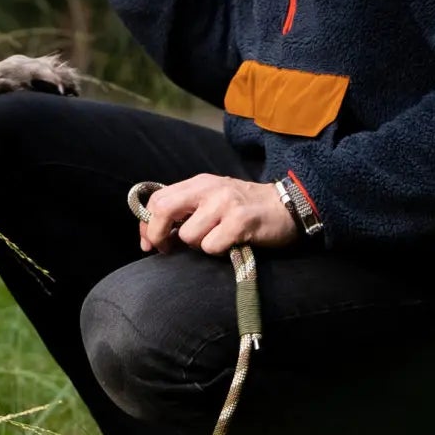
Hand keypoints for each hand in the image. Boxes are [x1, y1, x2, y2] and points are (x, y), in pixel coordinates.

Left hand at [136, 174, 302, 256]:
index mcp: (199, 182)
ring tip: (216, 240)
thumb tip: (154, 237)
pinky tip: (231, 244)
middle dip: (158, 235)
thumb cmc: (246, 208)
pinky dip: (217, 251)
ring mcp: (225, 203)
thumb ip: (186, 211)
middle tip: (168, 250)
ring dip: (198, 246)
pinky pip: (212, 246)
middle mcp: (209, 188)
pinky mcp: (240, 220)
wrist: (287, 207)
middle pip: (163, 210)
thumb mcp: (213, 200)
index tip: (149, 243)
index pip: (157, 199)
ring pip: (188, 235)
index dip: (147, 224)